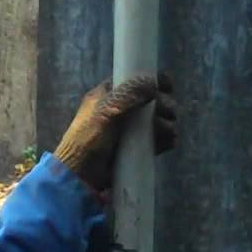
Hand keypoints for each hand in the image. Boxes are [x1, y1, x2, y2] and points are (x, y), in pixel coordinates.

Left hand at [53, 73, 177, 191]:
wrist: (82, 173)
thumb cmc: (88, 138)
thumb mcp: (104, 111)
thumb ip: (127, 94)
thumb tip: (152, 83)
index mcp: (110, 93)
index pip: (136, 79)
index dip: (154, 81)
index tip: (167, 87)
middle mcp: (122, 108)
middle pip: (153, 99)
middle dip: (164, 105)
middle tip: (167, 112)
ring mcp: (130, 128)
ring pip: (158, 119)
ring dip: (167, 123)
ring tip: (164, 131)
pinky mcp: (137, 146)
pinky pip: (158, 138)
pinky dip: (166, 139)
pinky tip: (168, 142)